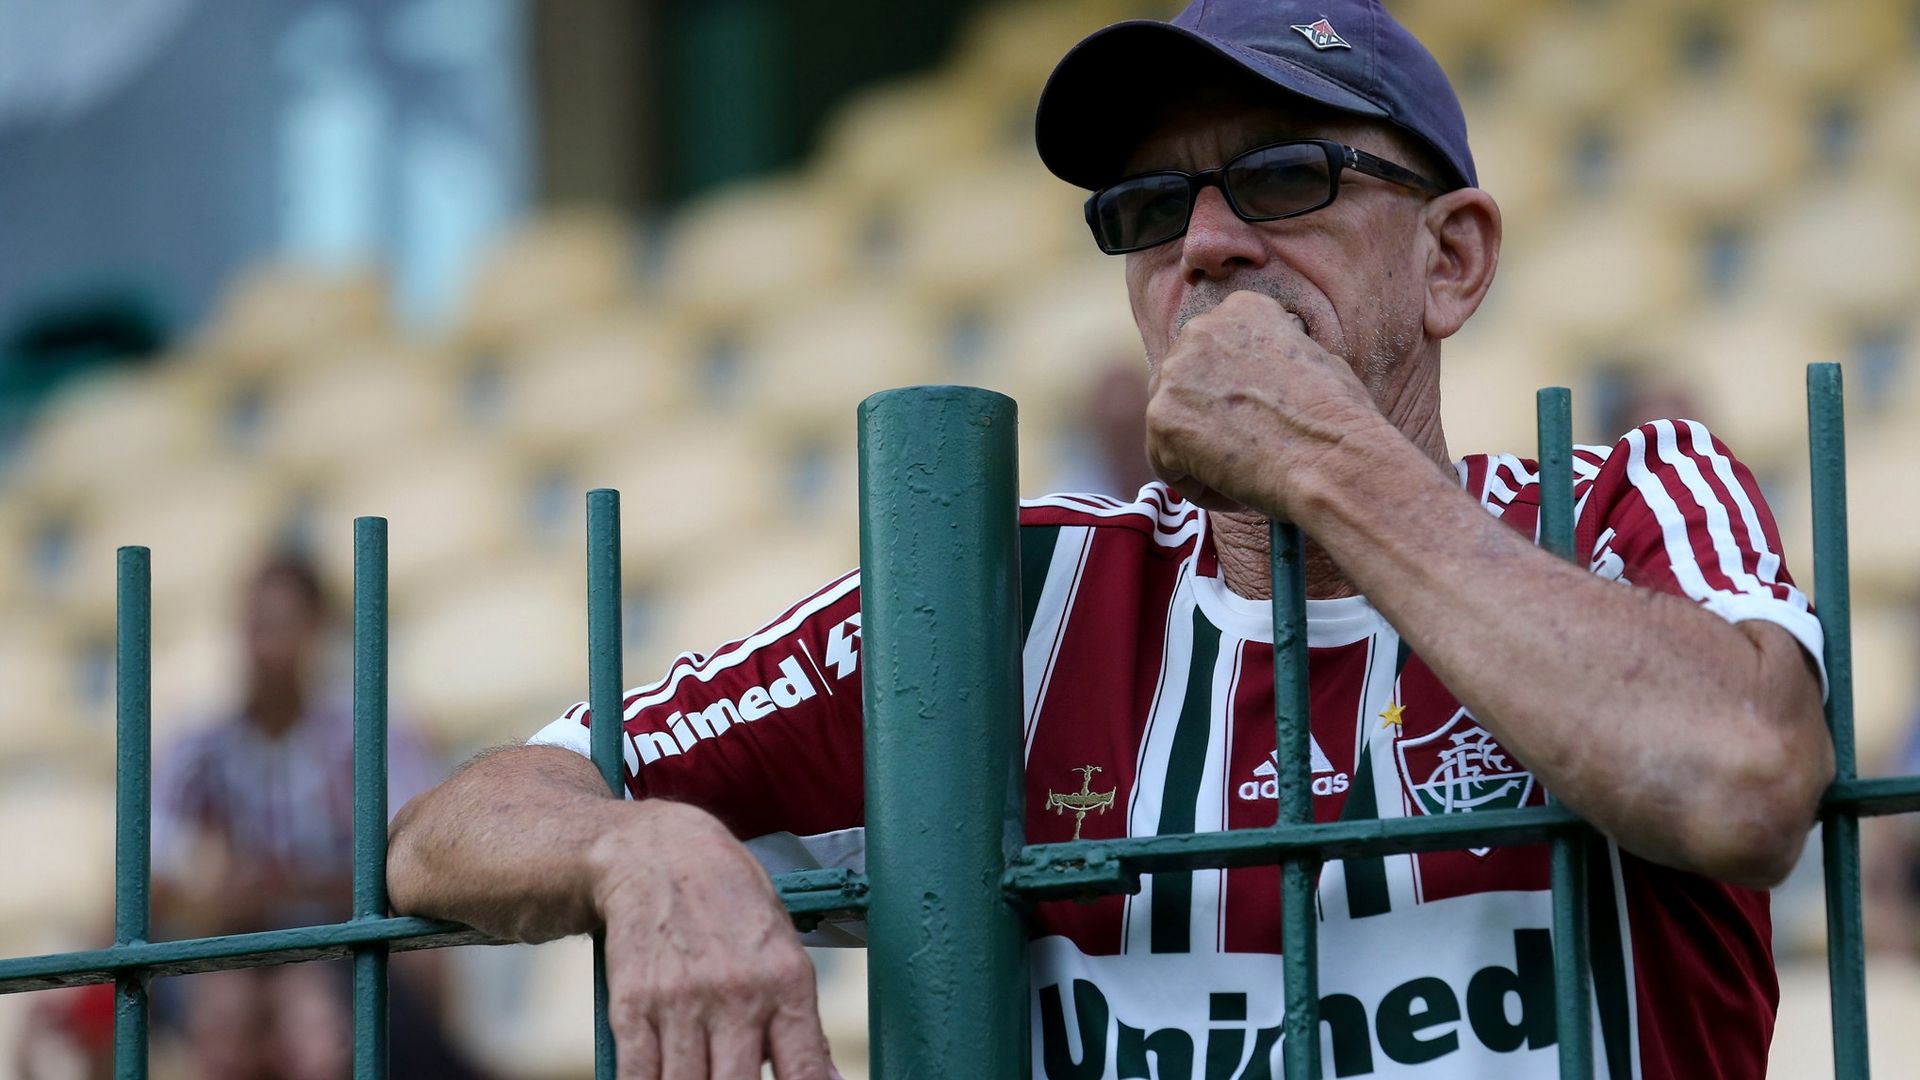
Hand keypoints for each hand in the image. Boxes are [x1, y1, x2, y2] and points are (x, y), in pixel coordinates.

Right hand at [590, 801, 838, 1079]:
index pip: (805, 1072)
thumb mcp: (783, 945)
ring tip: (705, 1076)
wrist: (657, 853)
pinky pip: (639, 1078)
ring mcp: (680, 1002)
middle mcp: (736, 994)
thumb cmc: (729, 899)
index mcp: (785, 980)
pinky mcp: (632, 1006)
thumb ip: (801, 1020)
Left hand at [1145, 290, 1384, 517]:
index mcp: (1242, 310)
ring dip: (1200, 453)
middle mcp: (1201, 330)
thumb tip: (1263, 372)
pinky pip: (1166, 463)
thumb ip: (1277, 357)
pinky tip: (1233, 493)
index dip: (1233, 392)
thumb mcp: (1318, 361)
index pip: (1215, 351)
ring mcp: (1175, 374)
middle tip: (1244, 450)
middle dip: (1207, 418)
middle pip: (1184, 383)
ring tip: (1244, 476)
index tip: (1258, 417)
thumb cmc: (1340, 421)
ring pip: (1173, 423)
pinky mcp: (1161, 420)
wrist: (1333, 461)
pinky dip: (1196, 485)